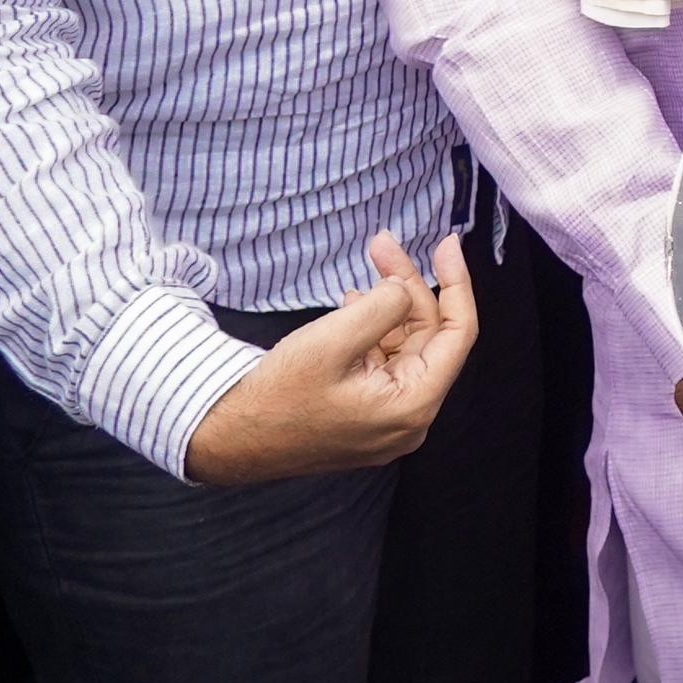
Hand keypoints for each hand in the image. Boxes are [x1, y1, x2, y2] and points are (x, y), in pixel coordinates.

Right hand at [185, 230, 476, 484]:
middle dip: (407, 286)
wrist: (225, 438)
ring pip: (404, 347)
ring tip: (364, 269)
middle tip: (381, 243)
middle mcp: (410, 419)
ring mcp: (387, 421)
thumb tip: (405, 289)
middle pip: (427, 337)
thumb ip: (383, 307)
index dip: (456, 283)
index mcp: (413, 405)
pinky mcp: (365, 416)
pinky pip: (383, 364)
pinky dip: (373, 330)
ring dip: (388, 305)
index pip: (457, 334)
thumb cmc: (276, 395)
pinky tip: (352, 304)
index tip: (445, 244)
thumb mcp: (332, 340)